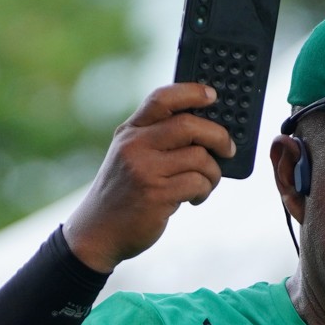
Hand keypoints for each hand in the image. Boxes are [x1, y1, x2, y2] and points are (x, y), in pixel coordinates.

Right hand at [63, 83, 235, 273]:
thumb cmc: (123, 194)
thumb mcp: (128, 156)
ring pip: (199, 158)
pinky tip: (194, 199)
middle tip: (228, 148)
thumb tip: (206, 133)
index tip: (212, 96)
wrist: (97, 232)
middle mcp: (135, 146)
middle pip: (189, 125)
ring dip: (212, 172)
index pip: (161, 99)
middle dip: (218, 136)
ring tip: (206, 183)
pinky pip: (197, 183)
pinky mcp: (156, 195)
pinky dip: (204, 191)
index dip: (191, 92)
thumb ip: (156, 140)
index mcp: (129, 132)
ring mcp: (144, 170)